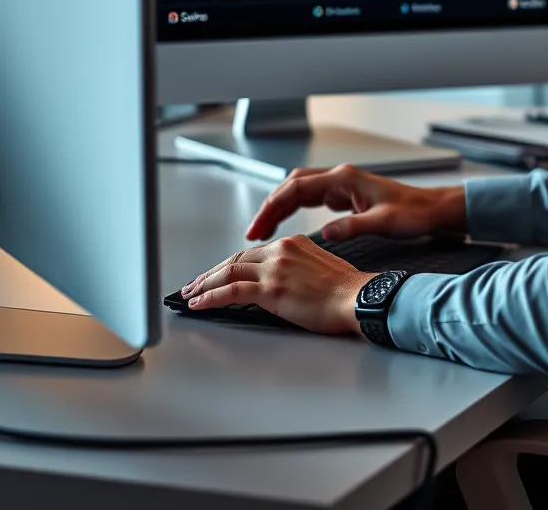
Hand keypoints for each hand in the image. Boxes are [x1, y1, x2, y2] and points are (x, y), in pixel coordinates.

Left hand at [179, 235, 374, 333]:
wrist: (356, 298)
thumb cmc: (346, 290)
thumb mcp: (319, 268)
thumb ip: (296, 269)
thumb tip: (281, 283)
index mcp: (293, 244)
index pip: (253, 253)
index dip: (230, 265)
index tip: (218, 274)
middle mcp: (281, 251)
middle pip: (236, 259)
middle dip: (211, 273)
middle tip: (195, 284)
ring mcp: (275, 269)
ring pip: (229, 272)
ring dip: (205, 284)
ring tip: (191, 294)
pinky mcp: (270, 289)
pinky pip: (232, 291)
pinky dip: (211, 297)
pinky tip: (199, 304)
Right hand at [246, 163, 466, 243]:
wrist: (432, 209)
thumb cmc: (413, 213)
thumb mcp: (384, 223)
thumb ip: (354, 226)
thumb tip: (327, 234)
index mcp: (345, 179)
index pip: (297, 188)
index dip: (273, 208)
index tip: (257, 228)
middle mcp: (340, 177)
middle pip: (293, 185)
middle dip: (270, 206)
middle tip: (254, 232)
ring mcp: (342, 185)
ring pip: (300, 190)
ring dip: (280, 207)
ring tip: (264, 231)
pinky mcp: (346, 195)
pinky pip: (312, 197)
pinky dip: (295, 209)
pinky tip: (288, 225)